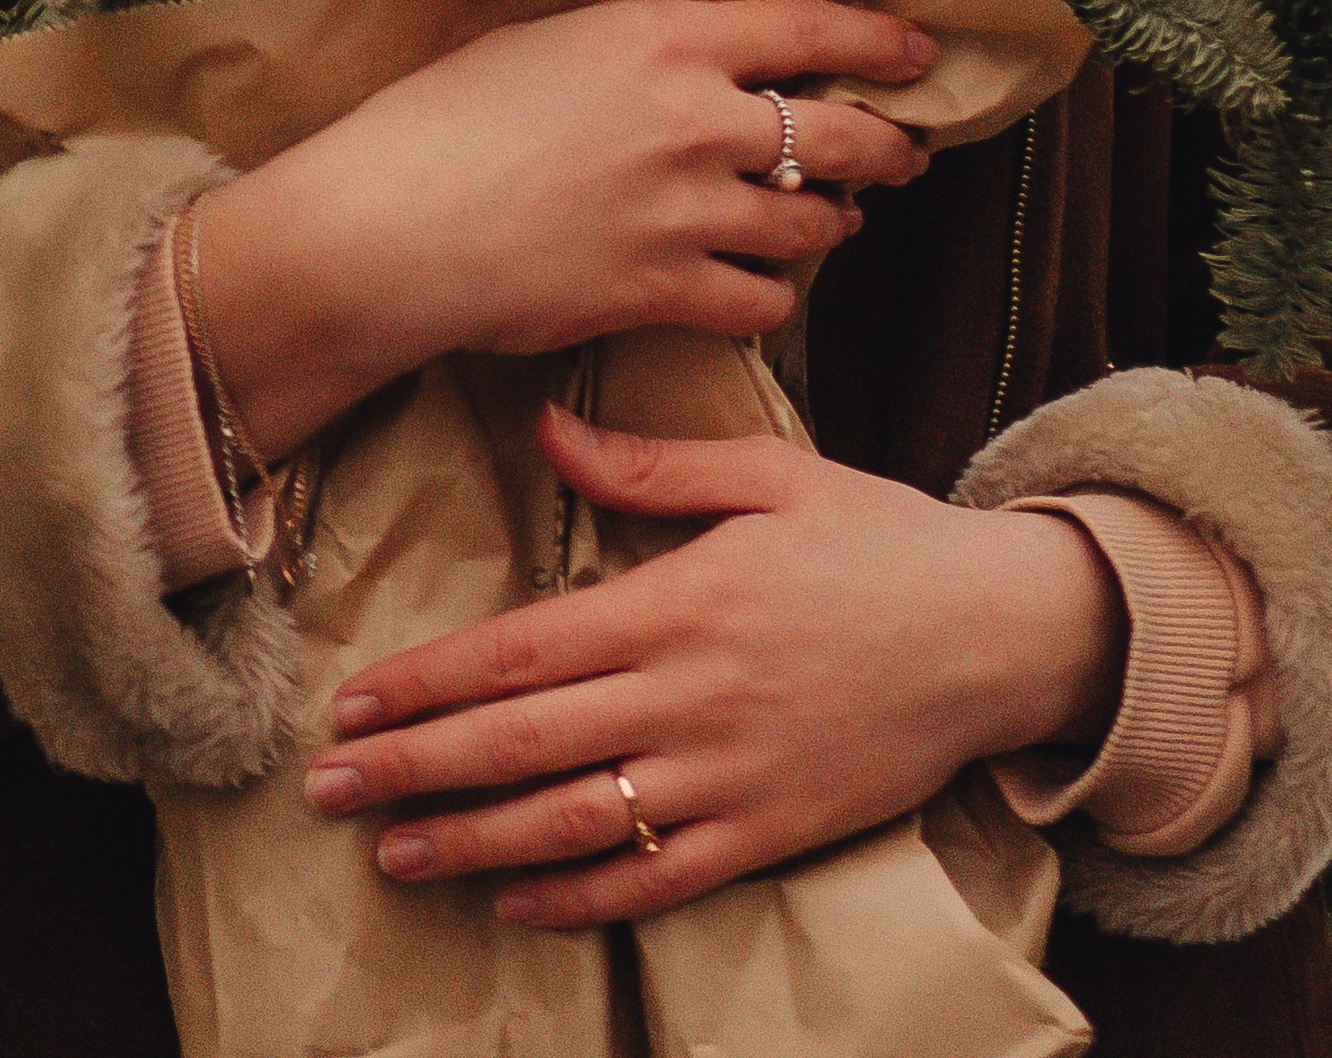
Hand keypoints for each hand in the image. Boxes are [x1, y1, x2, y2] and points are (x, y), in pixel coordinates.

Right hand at [195, 0, 936, 456]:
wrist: (391, 227)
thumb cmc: (449, 114)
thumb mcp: (545, 31)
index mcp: (666, 40)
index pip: (812, 31)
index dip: (881, 42)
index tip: (920, 53)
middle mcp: (693, 121)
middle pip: (838, 133)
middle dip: (888, 147)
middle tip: (906, 154)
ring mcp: (685, 212)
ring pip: (810, 224)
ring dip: (834, 224)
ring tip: (837, 222)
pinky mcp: (663, 293)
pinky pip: (761, 301)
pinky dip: (776, 295)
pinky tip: (768, 285)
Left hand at [302, 400, 1126, 925]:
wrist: (1001, 631)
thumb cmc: (880, 540)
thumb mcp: (770, 473)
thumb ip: (652, 463)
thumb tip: (551, 431)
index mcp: (682, 600)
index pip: (523, 648)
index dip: (430, 680)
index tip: (356, 698)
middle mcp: (692, 695)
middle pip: (524, 741)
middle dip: (416, 765)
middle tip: (329, 786)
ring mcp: (730, 774)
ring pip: (575, 820)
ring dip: (473, 842)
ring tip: (394, 852)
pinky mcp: (771, 831)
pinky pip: (656, 879)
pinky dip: (577, 897)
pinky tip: (512, 901)